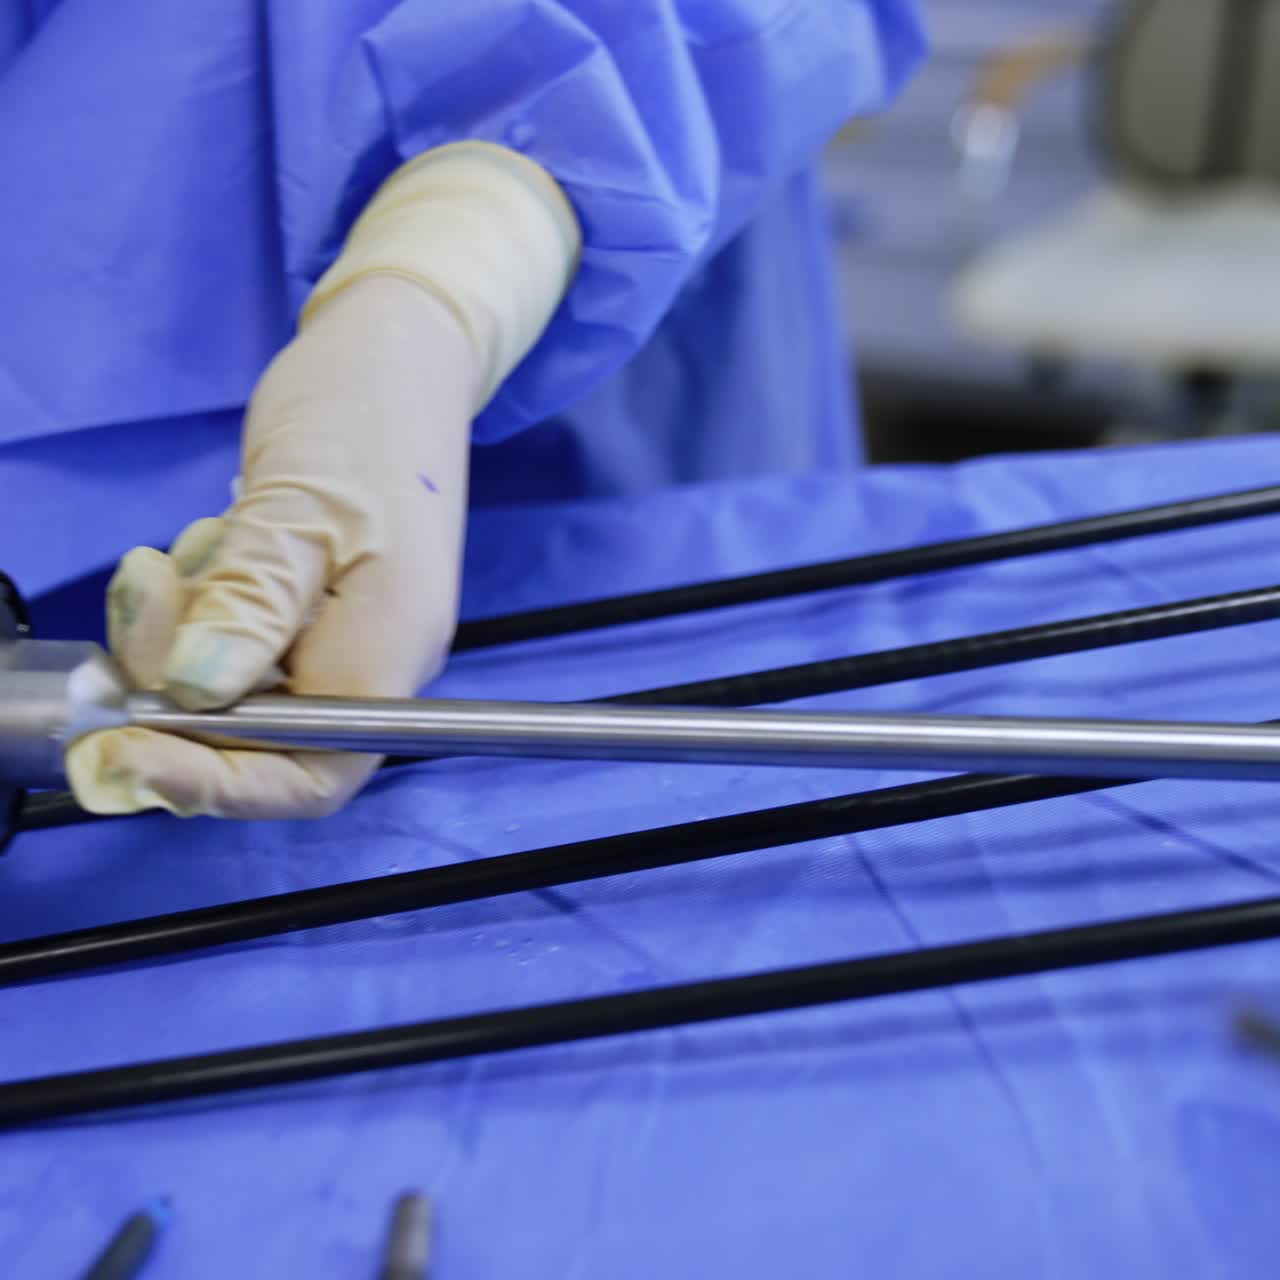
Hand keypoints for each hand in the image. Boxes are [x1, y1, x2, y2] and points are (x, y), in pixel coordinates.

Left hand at [66, 276, 478, 817]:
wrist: (394, 358)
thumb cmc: (364, 422)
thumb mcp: (299, 509)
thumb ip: (253, 605)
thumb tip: (192, 697)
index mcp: (390, 653)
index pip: (310, 776)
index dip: (216, 788)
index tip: (123, 752)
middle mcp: (368, 663)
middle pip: (257, 736)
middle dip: (174, 688)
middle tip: (138, 599)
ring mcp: (337, 636)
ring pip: (232, 688)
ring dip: (180, 635)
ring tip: (170, 558)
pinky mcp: (306, 606)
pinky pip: (233, 641)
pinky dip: (196, 606)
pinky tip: (206, 544)